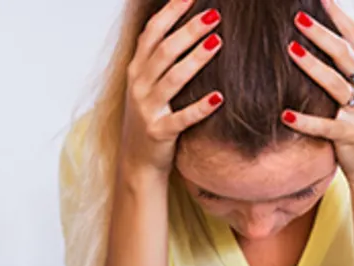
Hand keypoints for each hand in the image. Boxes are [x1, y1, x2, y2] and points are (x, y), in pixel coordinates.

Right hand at [119, 0, 223, 178]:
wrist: (136, 162)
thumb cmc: (149, 119)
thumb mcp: (146, 85)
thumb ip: (159, 58)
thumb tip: (186, 28)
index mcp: (137, 70)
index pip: (152, 32)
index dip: (171, 12)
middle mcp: (139, 86)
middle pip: (165, 51)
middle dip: (189, 30)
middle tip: (214, 15)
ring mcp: (147, 109)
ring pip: (173, 79)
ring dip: (196, 59)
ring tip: (218, 42)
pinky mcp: (159, 133)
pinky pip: (181, 119)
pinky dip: (199, 108)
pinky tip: (218, 98)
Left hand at [282, 0, 353, 186]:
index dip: (340, 16)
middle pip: (345, 55)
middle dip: (322, 34)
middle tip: (298, 17)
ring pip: (335, 85)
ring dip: (312, 67)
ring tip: (290, 50)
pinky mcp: (350, 137)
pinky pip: (325, 127)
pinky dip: (305, 121)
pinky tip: (285, 115)